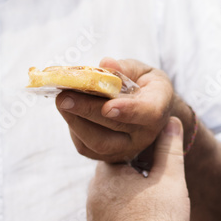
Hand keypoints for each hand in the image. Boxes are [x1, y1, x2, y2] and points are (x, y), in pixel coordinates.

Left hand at [57, 58, 186, 164]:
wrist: (150, 112)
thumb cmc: (145, 87)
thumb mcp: (143, 71)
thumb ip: (126, 68)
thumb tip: (105, 63)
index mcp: (158, 107)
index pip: (148, 113)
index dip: (129, 110)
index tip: (108, 106)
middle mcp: (145, 134)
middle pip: (116, 128)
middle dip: (87, 111)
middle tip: (64, 96)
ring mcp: (127, 149)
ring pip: (98, 143)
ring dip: (75, 121)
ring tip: (61, 100)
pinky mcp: (108, 157)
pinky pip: (86, 147)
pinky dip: (73, 128)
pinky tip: (68, 110)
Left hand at [88, 117, 194, 220]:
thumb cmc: (161, 218)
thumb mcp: (170, 178)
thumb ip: (169, 147)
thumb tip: (171, 120)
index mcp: (107, 176)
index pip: (119, 156)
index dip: (137, 159)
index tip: (152, 165)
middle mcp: (93, 198)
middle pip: (114, 182)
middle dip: (131, 182)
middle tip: (155, 188)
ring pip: (111, 206)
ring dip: (127, 206)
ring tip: (151, 212)